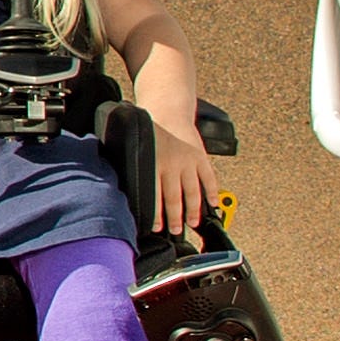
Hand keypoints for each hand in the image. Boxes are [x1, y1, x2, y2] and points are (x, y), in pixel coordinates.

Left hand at [147, 99, 212, 232]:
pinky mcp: (201, 157)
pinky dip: (212, 192)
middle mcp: (172, 163)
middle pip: (175, 197)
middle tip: (174, 231)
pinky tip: (214, 204)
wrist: (167, 109)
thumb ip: (135, 169)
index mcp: (153, 163)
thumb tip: (125, 192)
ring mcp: (189, 161)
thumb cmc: (148, 131)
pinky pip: (209, 178)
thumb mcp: (136, 149)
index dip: (157, 214)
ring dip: (193, 210)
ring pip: (193, 191)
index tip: (157, 227)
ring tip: (192, 223)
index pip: (155, 195)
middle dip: (175, 218)